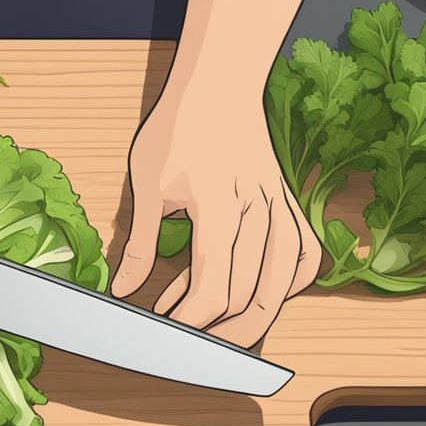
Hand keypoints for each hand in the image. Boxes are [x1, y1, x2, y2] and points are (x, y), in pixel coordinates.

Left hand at [112, 85, 320, 347]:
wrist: (218, 82)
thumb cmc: (180, 127)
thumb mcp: (146, 186)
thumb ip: (141, 245)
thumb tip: (122, 289)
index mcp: (219, 211)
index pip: (211, 290)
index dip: (187, 322)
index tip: (164, 332)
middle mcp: (258, 214)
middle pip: (248, 298)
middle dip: (217, 332)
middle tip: (186, 343)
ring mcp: (280, 209)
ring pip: (280, 286)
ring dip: (250, 316)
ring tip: (215, 329)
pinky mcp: (289, 204)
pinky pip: (303, 256)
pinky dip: (287, 283)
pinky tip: (262, 293)